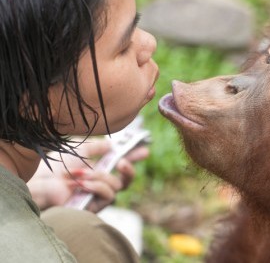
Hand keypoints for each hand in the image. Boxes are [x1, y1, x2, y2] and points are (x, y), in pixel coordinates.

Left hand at [28, 137, 148, 212]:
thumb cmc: (57, 167)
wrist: (43, 182)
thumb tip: (112, 144)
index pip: (121, 164)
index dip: (135, 157)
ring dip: (101, 177)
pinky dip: (97, 187)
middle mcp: (100, 184)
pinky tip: (83, 184)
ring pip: (117, 186)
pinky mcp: (95, 207)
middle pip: (126, 181)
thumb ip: (98, 146)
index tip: (145, 149)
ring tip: (83, 174)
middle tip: (124, 162)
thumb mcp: (81, 150)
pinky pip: (109, 196)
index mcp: (98, 169)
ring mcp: (97, 196)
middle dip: (130, 170)